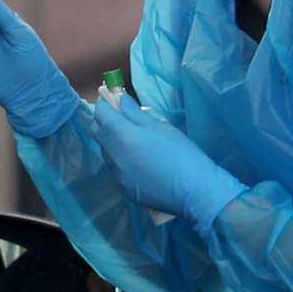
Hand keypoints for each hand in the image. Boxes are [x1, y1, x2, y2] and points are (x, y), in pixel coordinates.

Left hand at [93, 95, 246, 232]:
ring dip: (112, 142)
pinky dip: (121, 161)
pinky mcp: (123, 189)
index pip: (101, 115)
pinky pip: (116, 170)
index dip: (104, 104)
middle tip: (119, 117)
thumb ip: (136, 113)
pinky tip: (139, 163)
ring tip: (132, 141)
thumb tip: (119, 99)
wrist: (195, 191)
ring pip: (106, 152)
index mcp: (124, 137)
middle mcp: (115, 156)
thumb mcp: (161, 127)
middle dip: (103, 121)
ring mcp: (117, 175)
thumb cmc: (182, 154)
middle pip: (97, 133)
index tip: (111, 99)